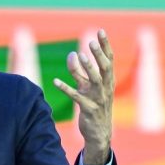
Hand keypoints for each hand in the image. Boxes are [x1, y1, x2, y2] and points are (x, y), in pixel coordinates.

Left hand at [53, 29, 114, 164]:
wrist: (99, 133)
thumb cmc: (94, 105)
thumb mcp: (88, 87)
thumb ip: (79, 71)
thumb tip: (72, 54)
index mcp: (108, 81)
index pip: (109, 59)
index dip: (105, 45)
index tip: (101, 30)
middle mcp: (106, 88)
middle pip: (105, 68)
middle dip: (98, 54)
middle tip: (90, 42)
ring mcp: (98, 99)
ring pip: (95, 81)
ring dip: (87, 68)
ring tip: (80, 56)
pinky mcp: (88, 109)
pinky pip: (76, 97)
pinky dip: (66, 89)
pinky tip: (55, 82)